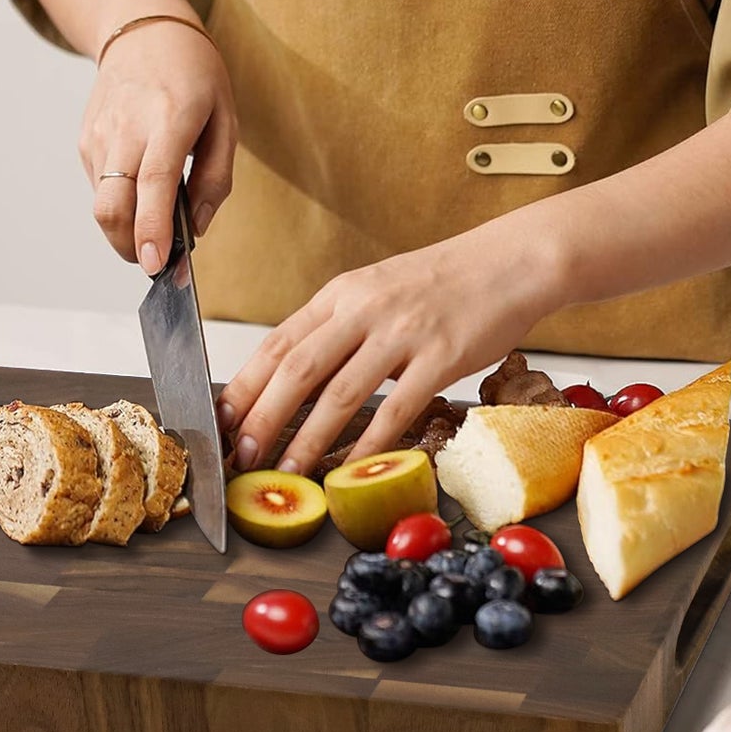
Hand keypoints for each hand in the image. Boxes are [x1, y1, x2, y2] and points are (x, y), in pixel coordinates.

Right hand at [80, 22, 237, 272]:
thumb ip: (215, 179)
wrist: (144, 31)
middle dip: (130, 247)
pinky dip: (120, 203)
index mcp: (169, 118)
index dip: (152, 229)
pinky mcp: (86, 140)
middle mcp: (126, 126)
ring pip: (102, 204)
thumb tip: (197, 229)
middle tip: (158, 260)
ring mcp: (99, 134)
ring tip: (156, 222)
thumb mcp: (226, 120)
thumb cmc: (195, 76)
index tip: (155, 264)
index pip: (153, 183)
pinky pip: (99, 188)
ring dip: (126, 229)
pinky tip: (140, 185)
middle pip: (113, 205)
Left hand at [217, 222, 566, 475]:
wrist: (510, 262)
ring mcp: (402, 331)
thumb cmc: (443, 283)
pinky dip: (368, 443)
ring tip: (284, 469)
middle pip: (296, 368)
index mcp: (341, 294)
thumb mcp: (376, 292)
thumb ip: (338, 329)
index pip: (277, 341)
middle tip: (241, 455)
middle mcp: (363, 308)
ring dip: (306, 437)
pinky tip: (349, 468)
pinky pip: (396, 407)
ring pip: (340, 391)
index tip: (220, 419)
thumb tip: (293, 376)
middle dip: (261, 416)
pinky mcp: (441, 356)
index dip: (244, 384)